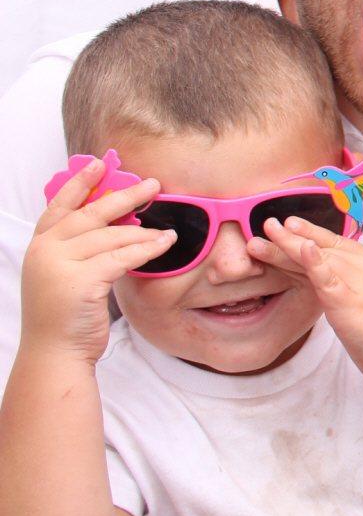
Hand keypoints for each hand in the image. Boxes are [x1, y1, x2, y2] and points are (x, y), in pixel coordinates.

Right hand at [21, 166, 170, 362]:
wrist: (54, 352)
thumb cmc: (65, 315)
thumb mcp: (64, 274)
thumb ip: (80, 249)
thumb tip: (119, 224)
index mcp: (40, 245)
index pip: (60, 205)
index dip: (80, 183)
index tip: (99, 164)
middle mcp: (46, 250)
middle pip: (92, 213)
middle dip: (125, 197)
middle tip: (152, 185)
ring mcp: (60, 264)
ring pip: (112, 236)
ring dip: (145, 232)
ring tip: (168, 231)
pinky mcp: (81, 280)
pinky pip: (122, 257)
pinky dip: (147, 249)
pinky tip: (165, 244)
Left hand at [247, 218, 362, 384]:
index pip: (337, 242)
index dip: (313, 231)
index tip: (292, 223)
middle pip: (323, 246)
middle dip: (293, 235)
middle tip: (268, 224)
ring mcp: (355, 282)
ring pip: (318, 257)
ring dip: (290, 244)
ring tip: (268, 232)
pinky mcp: (346, 300)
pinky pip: (326, 278)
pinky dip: (314, 261)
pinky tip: (302, 247)